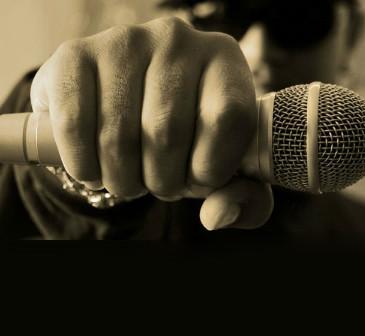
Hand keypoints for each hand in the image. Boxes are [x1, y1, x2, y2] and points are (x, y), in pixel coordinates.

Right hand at [31, 17, 273, 229]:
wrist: (115, 115)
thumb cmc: (182, 146)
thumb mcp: (224, 174)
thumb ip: (243, 201)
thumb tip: (217, 217)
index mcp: (224, 61)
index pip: (229, 117)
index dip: (212, 167)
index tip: (199, 180)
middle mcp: (177, 40)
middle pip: (167, 132)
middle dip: (162, 181)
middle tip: (158, 183)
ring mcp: (123, 42)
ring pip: (120, 136)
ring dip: (123, 180)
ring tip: (128, 178)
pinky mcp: (73, 56)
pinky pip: (75, 127)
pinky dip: (85, 167)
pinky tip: (93, 170)